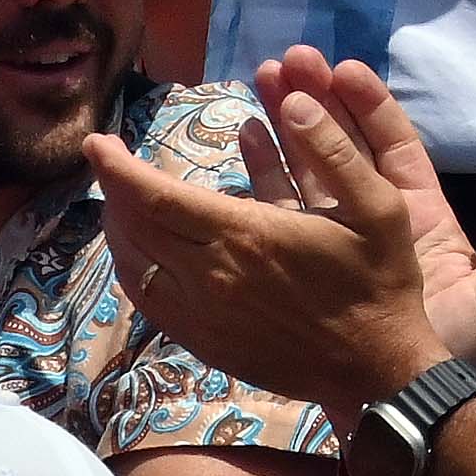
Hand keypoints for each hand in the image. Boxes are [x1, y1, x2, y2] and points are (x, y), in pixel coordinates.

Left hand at [90, 49, 475, 411]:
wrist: (377, 371)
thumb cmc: (378, 283)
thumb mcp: (378, 207)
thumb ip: (334, 150)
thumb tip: (294, 103)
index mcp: (244, 235)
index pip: (153, 196)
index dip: (116, 167)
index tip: (98, 142)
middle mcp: (211, 276)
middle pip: (135, 228)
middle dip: (114, 190)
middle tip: (112, 162)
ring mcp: (203, 316)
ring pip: (134, 267)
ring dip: (119, 230)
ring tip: (122, 202)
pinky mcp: (206, 344)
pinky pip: (149, 303)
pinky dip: (134, 271)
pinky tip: (141, 254)